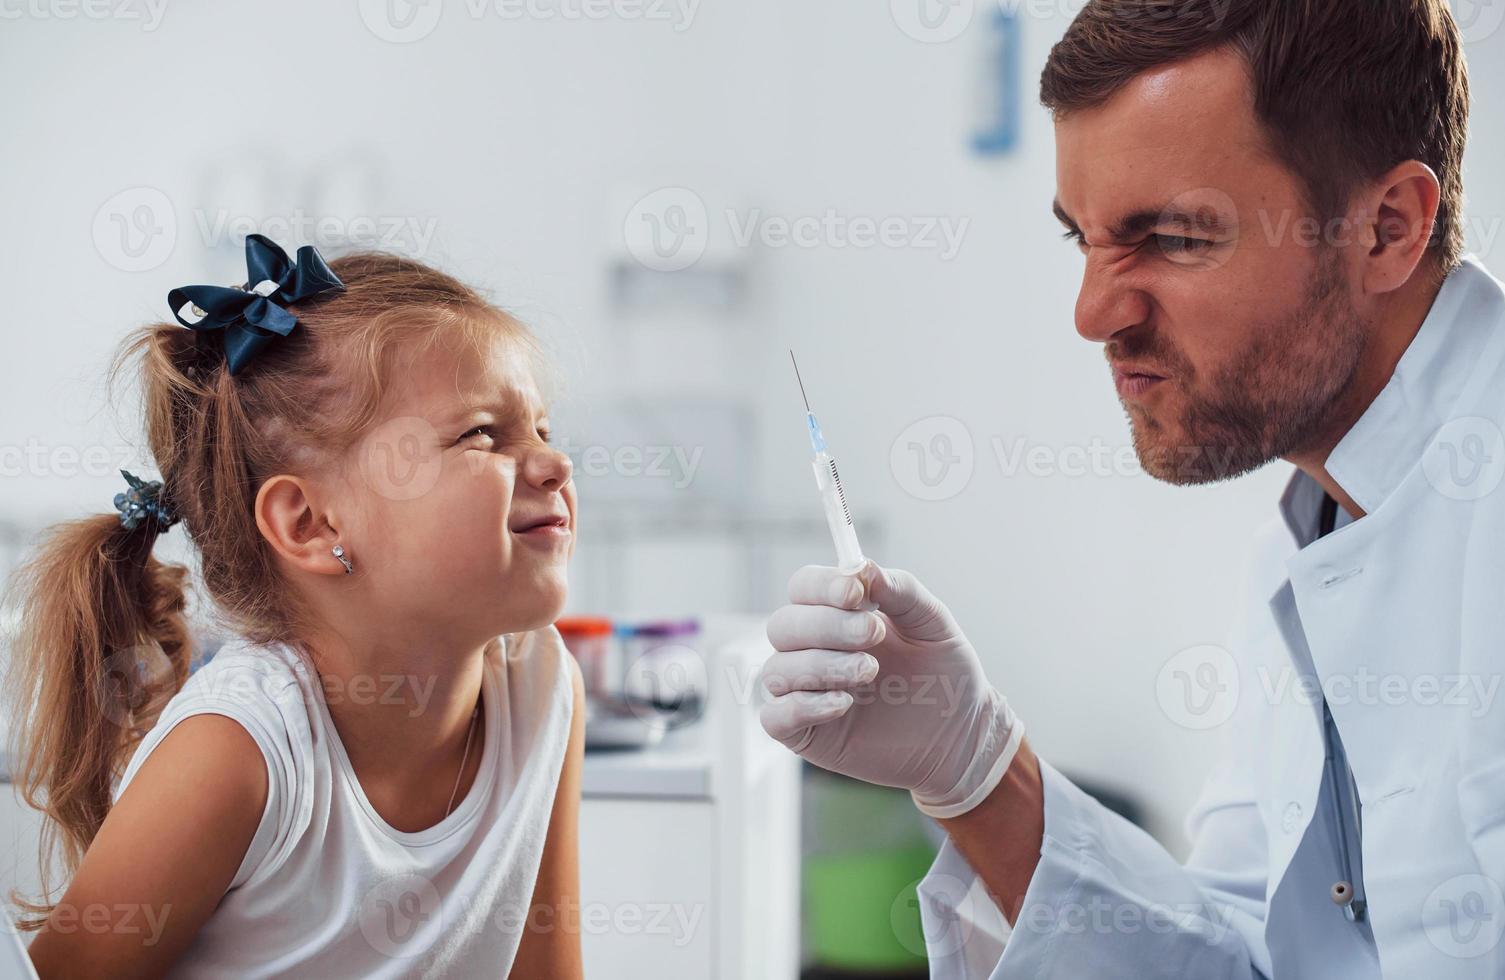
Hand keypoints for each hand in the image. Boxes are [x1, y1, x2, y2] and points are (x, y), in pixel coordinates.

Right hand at [760, 560, 1022, 817]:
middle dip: (827, 626)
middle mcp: (812, 648)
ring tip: (870, 671)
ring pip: (777, 669)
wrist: (960, 734)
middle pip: (783, 625)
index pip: (804, 587)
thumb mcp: (932, 623)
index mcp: (837, 614)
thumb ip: (900, 590)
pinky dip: (803, 706)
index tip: (856, 593)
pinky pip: (775, 717)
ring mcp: (804, 691)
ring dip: (821, 665)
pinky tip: (844, 704)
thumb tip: (862, 565)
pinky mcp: (805, 733)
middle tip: (872, 634)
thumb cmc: (943, 673)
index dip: (822, 585)